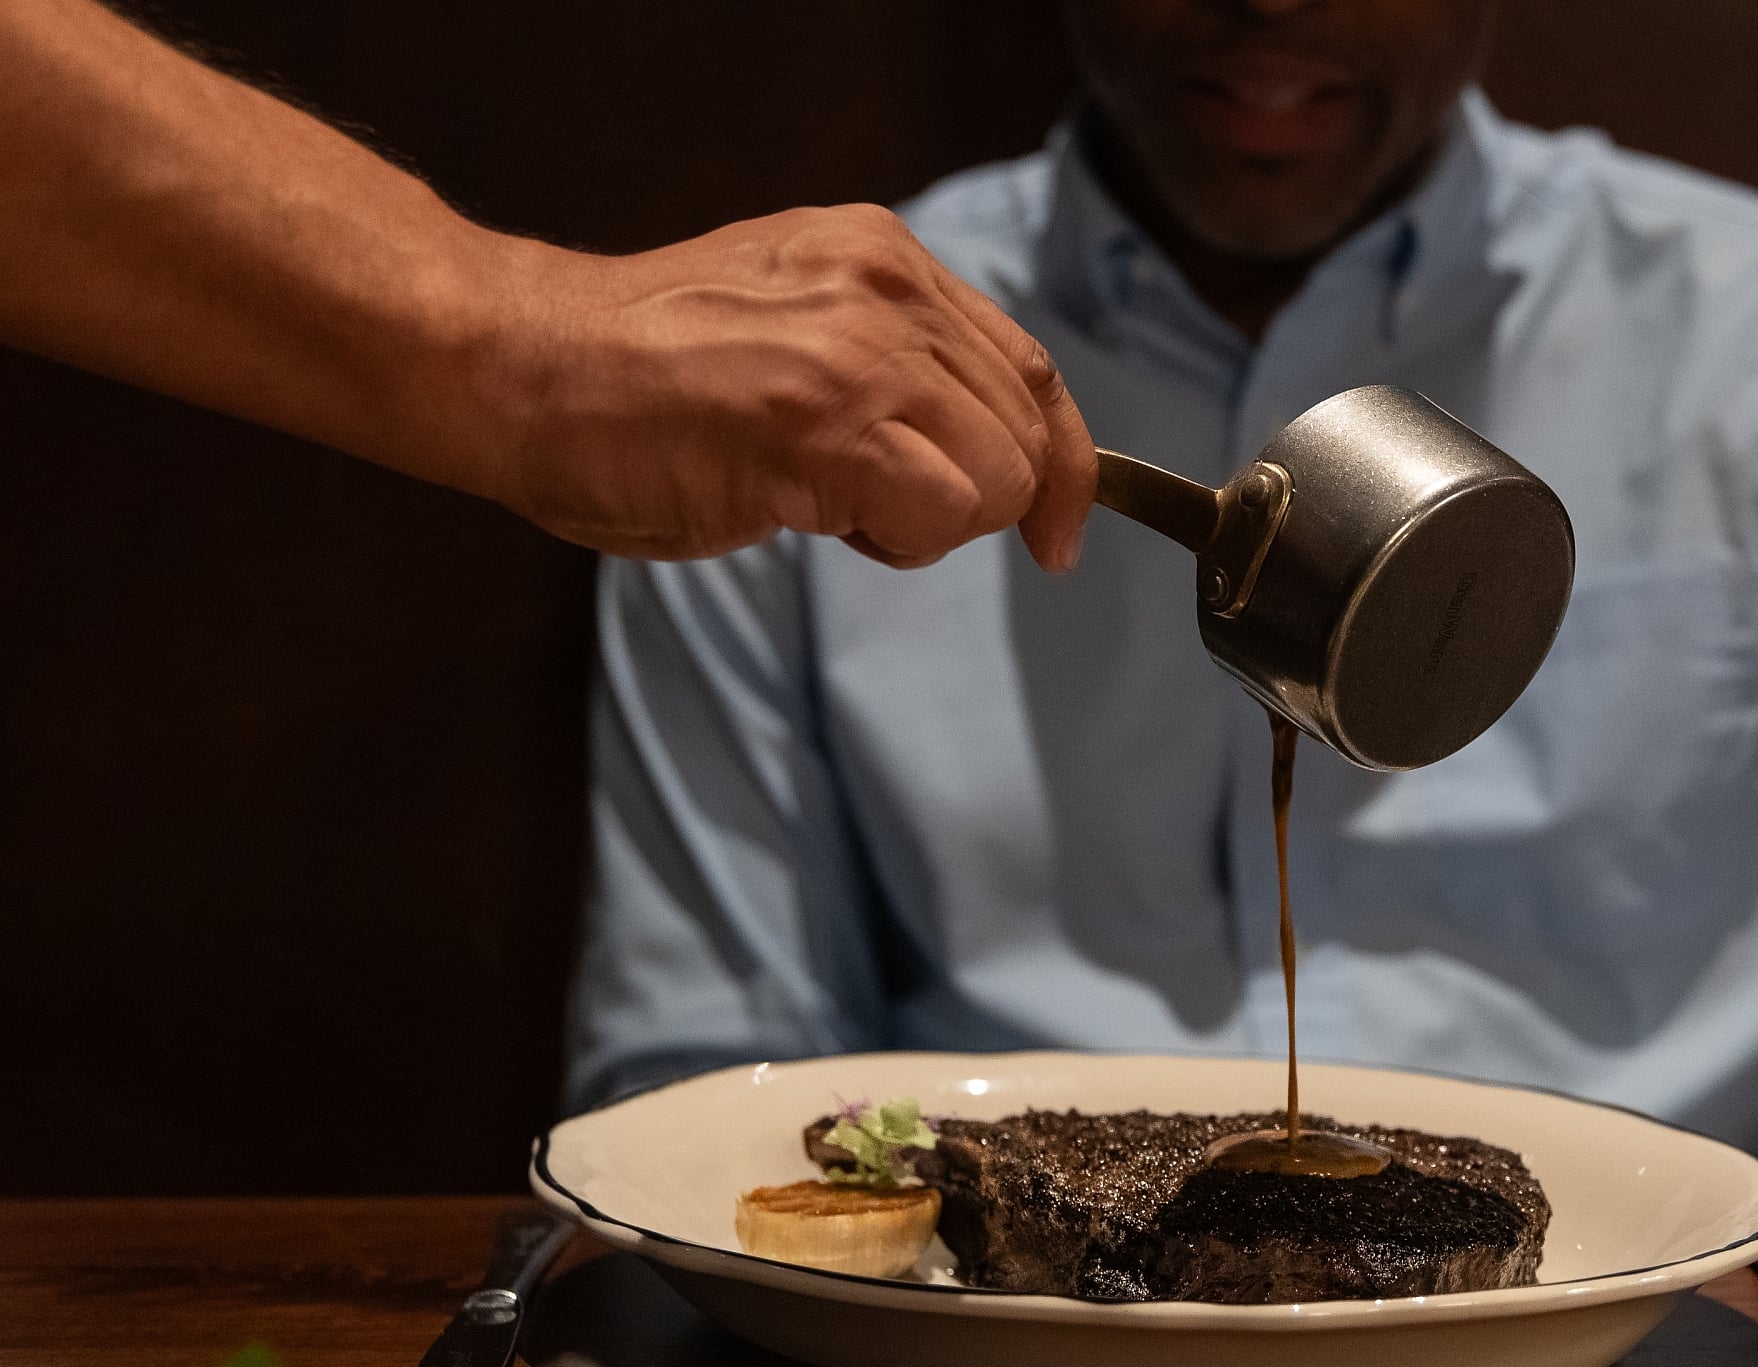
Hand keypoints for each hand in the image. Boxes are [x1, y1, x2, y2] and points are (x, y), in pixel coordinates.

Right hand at [478, 203, 1094, 566]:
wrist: (521, 370)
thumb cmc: (639, 378)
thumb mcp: (794, 329)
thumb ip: (892, 363)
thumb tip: (982, 445)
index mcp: (882, 257)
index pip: (1032, 370)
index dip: (1062, 463)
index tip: (1059, 531)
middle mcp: (886, 290)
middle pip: (1025, 436)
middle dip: (971, 504)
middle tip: (867, 506)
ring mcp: (859, 354)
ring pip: (998, 481)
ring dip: (930, 528)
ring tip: (830, 503)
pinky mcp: (825, 425)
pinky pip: (943, 515)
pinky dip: (900, 545)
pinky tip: (819, 519)